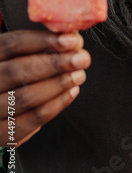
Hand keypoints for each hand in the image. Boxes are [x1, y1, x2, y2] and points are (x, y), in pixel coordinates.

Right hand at [0, 30, 90, 146]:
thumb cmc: (12, 72)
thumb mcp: (18, 54)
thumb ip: (41, 45)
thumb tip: (73, 40)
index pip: (13, 44)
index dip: (44, 40)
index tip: (71, 40)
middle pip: (18, 71)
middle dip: (55, 64)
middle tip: (82, 59)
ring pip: (24, 98)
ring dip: (58, 85)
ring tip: (79, 75)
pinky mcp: (0, 133)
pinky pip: (30, 121)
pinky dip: (55, 106)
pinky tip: (71, 92)